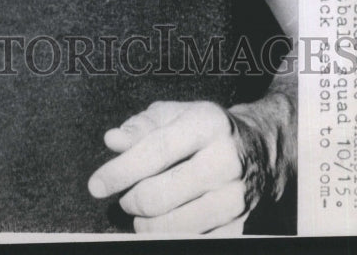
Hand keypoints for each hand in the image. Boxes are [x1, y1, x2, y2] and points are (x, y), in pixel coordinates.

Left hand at [87, 99, 276, 235]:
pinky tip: (167, 221)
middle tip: (127, 196)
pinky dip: (169, 237)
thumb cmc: (205, 129)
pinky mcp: (241, 227)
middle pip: (157, 196)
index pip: (154, 151)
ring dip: (145, 224)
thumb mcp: (176, 114)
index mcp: (207, 124)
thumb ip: (141, 126)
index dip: (119, 171)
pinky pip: (191, 243)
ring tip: (143, 211)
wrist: (260, 151)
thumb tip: (113, 141)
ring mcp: (236, 198)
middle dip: (130, 200)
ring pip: (171, 227)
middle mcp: (226, 161)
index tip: (96, 185)